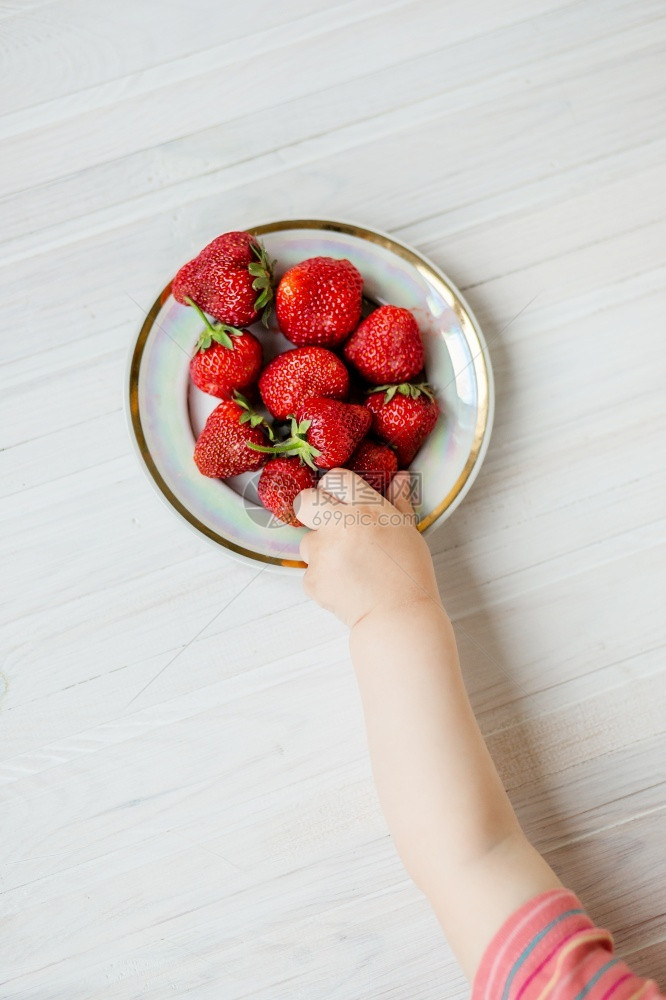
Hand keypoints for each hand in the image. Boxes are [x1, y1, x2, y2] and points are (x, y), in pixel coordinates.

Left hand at [294, 468, 442, 627]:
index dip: (336, 489)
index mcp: (366, 508)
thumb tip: (399, 478)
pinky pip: (310, 572)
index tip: (341, 500)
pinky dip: (323, 579)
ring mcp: (323, 553)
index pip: (336, 478)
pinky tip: (345, 585)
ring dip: (321, 551)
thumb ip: (397, 502)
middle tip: (328, 524)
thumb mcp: (407, 531)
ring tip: (348, 566)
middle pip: (305, 500)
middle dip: (312, 509)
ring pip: (307, 541)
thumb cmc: (409, 573)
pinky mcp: (313, 579)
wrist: (398, 615)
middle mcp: (340, 525)